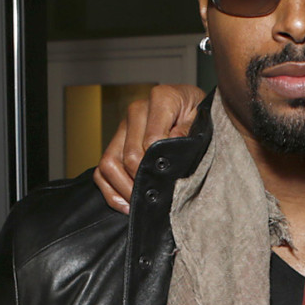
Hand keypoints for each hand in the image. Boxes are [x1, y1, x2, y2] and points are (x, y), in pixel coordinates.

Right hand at [93, 84, 206, 213]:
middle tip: (159, 201)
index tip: (173, 182)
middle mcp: (137, 110)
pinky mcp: (115, 141)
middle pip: (130, 156)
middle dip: (143, 182)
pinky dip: (110, 191)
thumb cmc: (199, 113)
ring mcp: (123, 126)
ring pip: (109, 163)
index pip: (152, 140)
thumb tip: (172, 146)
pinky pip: (101, 170)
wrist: (192, 105)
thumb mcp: (203, 118)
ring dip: (124, 189)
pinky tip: (127, 204)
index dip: (160, 165)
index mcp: (161, 99)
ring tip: (142, 206)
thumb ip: (189, 131)